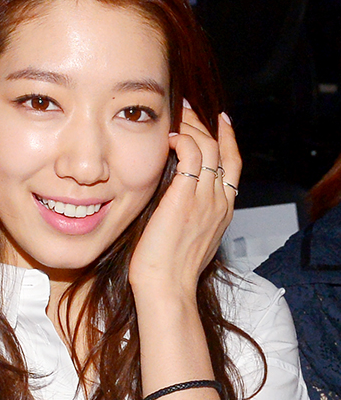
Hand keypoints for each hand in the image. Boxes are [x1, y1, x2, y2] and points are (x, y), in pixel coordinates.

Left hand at [129, 106, 240, 298]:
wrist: (167, 289)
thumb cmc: (167, 272)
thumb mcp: (187, 240)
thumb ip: (187, 215)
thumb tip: (171, 199)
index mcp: (223, 212)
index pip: (233, 165)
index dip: (228, 139)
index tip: (220, 121)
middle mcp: (219, 202)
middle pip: (222, 150)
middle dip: (205, 124)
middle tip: (187, 110)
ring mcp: (205, 199)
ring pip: (207, 147)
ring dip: (190, 126)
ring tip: (174, 116)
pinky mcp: (185, 198)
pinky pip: (190, 154)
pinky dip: (180, 139)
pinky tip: (165, 138)